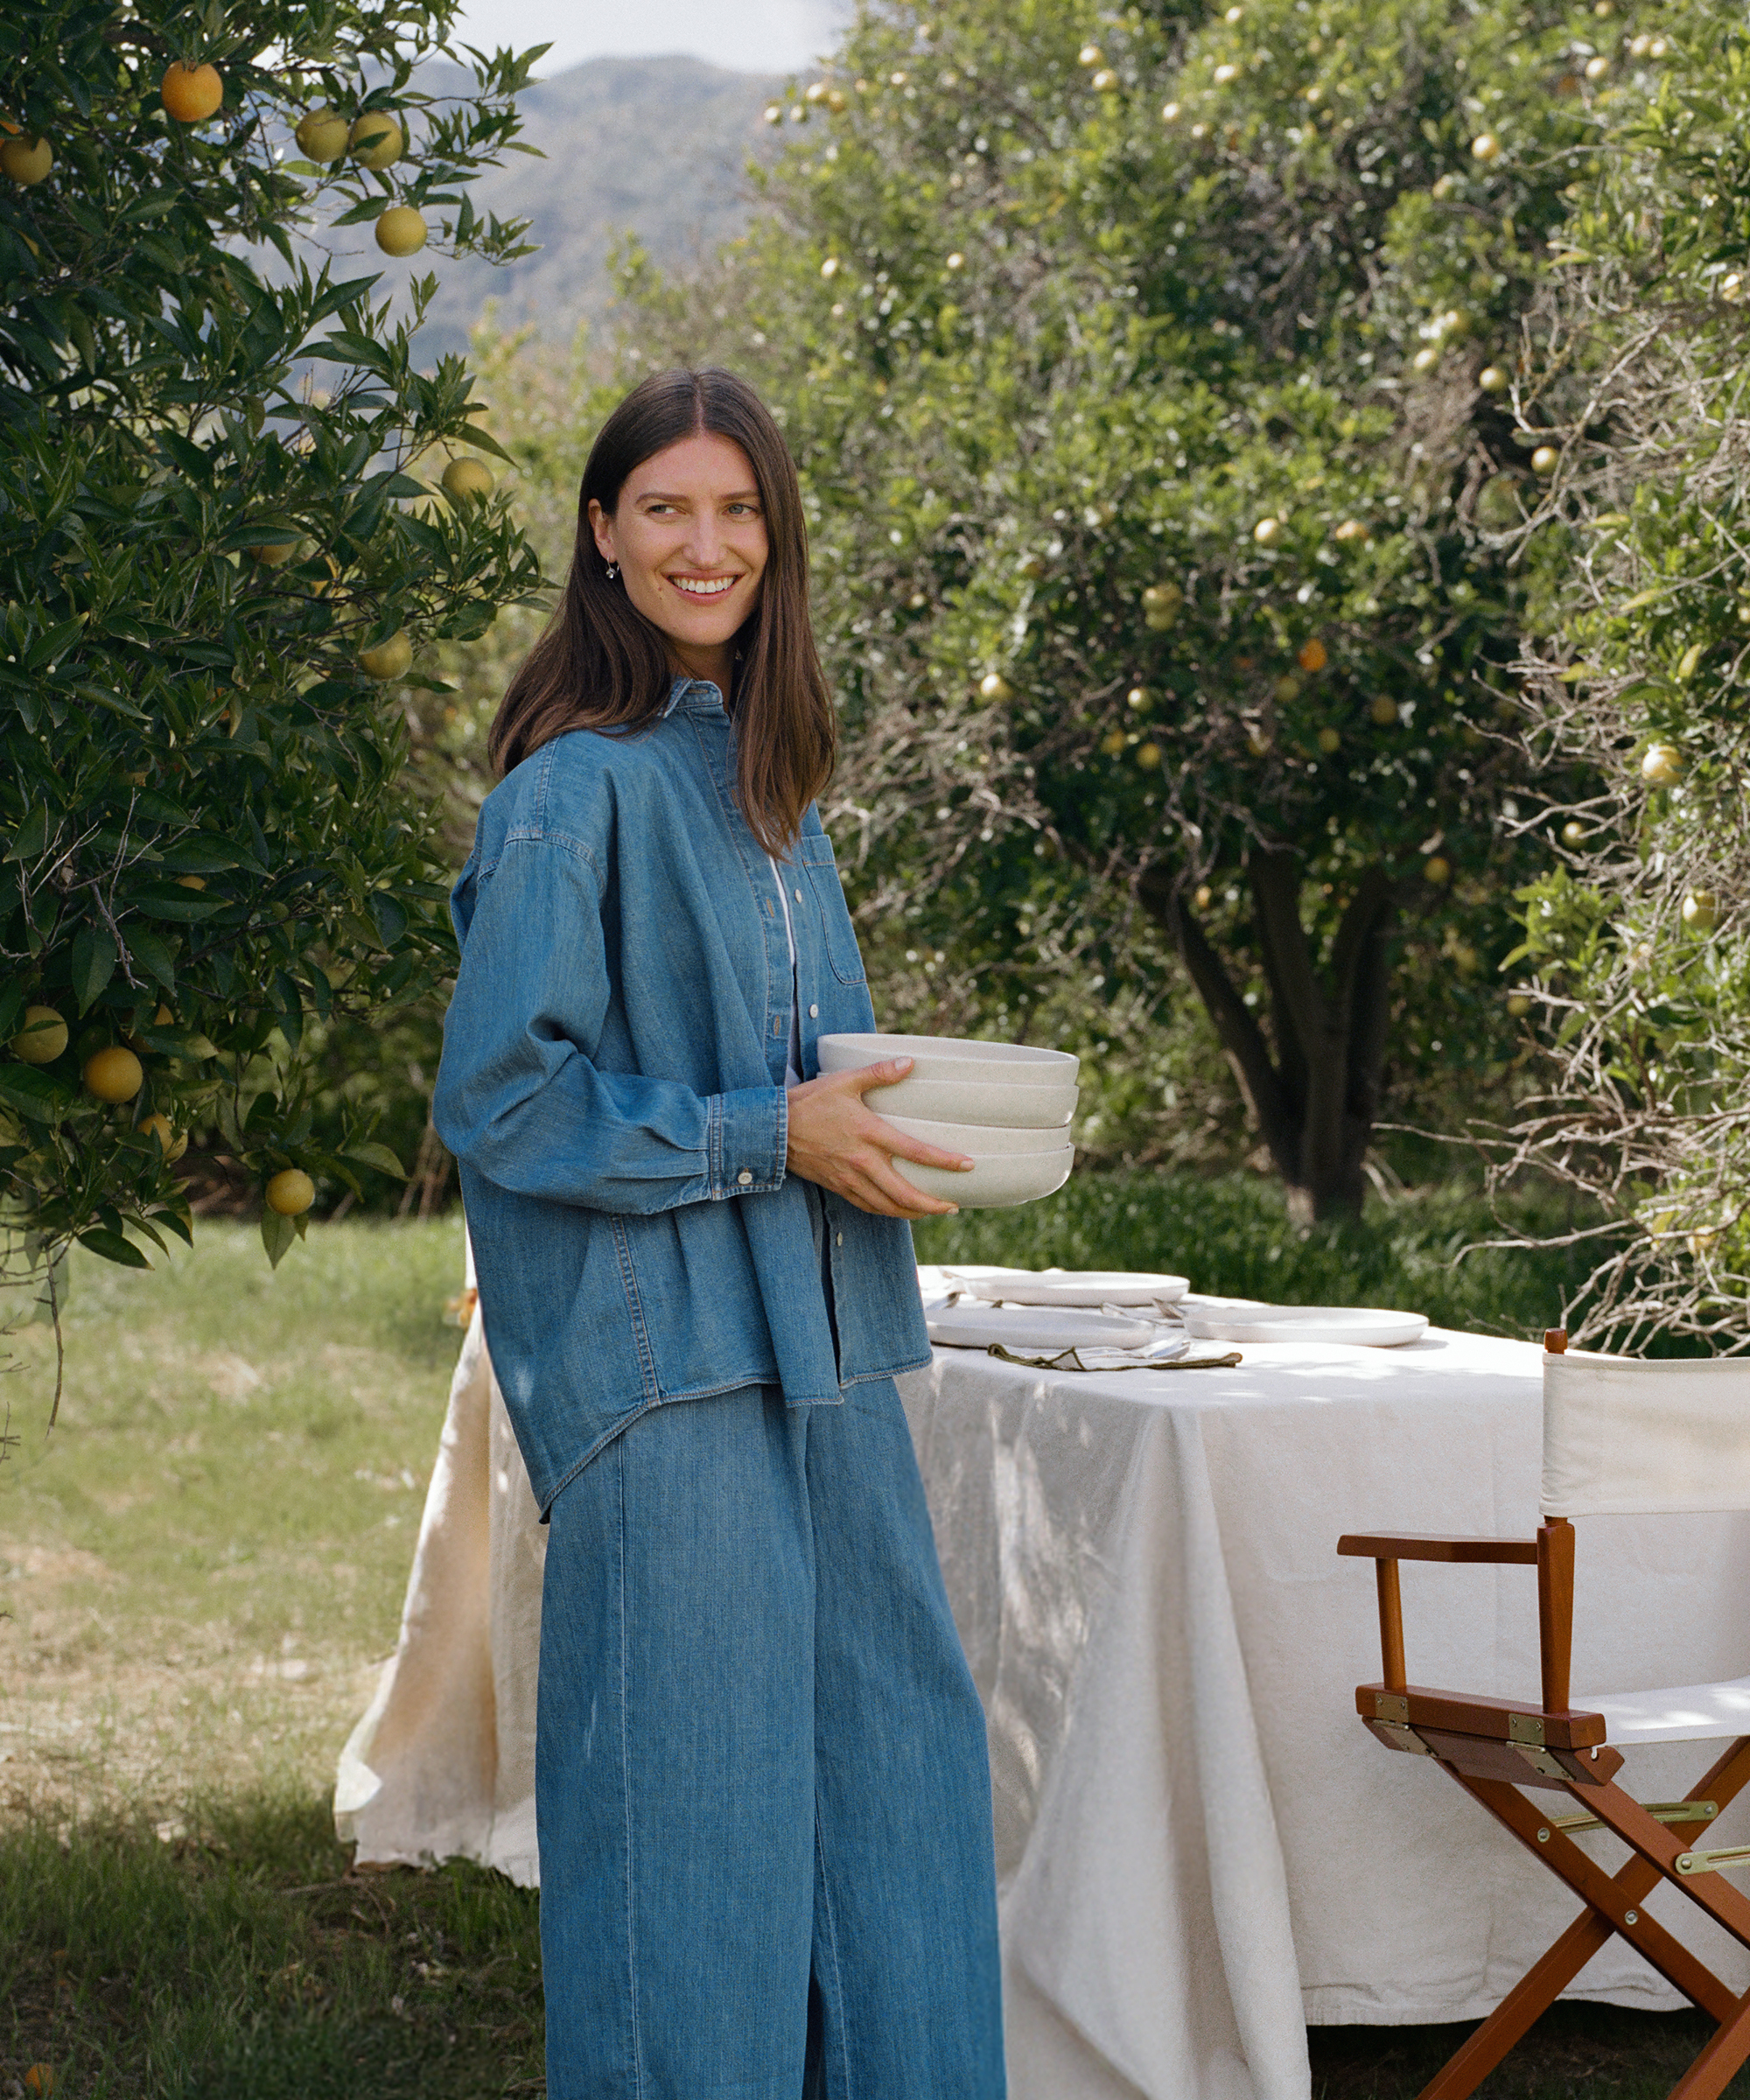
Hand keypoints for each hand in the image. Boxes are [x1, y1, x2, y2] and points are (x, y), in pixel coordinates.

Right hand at [785, 1057, 972, 1217]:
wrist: (773, 1129)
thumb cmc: (809, 1102)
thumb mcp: (845, 1081)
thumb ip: (879, 1073)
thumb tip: (910, 1062)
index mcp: (869, 1134)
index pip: (915, 1152)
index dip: (944, 1161)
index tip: (967, 1165)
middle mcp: (862, 1162)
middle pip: (904, 1193)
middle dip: (932, 1204)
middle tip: (953, 1206)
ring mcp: (849, 1178)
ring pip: (887, 1206)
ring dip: (913, 1213)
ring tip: (932, 1211)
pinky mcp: (837, 1186)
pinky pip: (868, 1206)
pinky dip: (887, 1212)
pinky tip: (898, 1210)